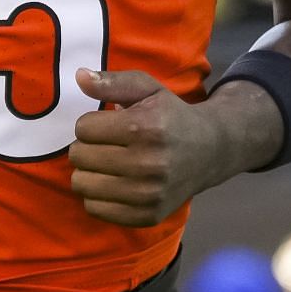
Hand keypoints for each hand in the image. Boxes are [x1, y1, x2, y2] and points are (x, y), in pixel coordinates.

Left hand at [68, 68, 239, 226]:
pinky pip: (95, 208)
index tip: (108, 125)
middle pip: (79, 156)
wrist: (211, 151)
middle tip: (106, 145)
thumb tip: (79, 76)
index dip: (90, 123)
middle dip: (87, 147)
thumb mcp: (147, 88)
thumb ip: (112, 81)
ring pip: (82, 185)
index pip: (83, 128)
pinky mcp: (147, 215)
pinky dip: (97, 196)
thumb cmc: (171, 115)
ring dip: (88, 172)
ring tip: (107, 164)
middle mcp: (147, 163)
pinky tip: (114, 184)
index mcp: (145, 127)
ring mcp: (148, 194)